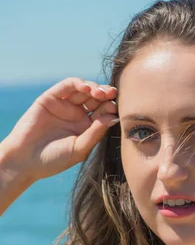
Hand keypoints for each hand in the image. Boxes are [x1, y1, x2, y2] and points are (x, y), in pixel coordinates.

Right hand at [0, 77, 118, 183]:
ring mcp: (65, 106)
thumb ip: (96, 133)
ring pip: (83, 90)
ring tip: (100, 92)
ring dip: (94, 87)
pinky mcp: (51, 98)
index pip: (103, 113)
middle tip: (112, 94)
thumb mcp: (80, 149)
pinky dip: (77, 83)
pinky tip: (86, 88)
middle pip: (96, 99)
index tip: (117, 110)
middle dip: (106, 95)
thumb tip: (114, 117)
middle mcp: (77, 115)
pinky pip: (67, 86)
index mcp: (87, 128)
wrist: (26, 160)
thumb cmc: (54, 160)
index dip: (111, 108)